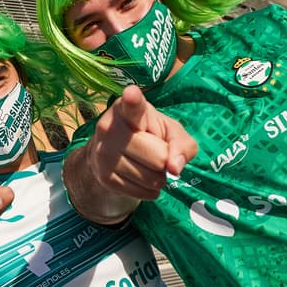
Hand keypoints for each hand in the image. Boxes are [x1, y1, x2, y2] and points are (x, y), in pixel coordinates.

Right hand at [82, 85, 196, 200]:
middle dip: (165, 161)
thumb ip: (183, 144)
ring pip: (152, 179)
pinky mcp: (104, 177)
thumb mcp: (170, 131)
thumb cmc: (148, 135)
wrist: (111, 155)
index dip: (133, 100)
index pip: (133, 106)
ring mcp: (104, 154)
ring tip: (146, 164)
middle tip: (154, 152)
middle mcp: (110, 128)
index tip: (132, 93)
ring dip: (158, 178)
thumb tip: (174, 168)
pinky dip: (149, 190)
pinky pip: (143, 193)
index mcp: (127, 108)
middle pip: (158, 157)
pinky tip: (139, 177)